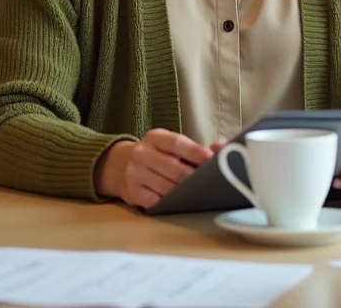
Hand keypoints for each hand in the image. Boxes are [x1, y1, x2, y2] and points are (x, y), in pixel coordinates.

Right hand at [94, 129, 214, 208]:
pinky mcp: (132, 193)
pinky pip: (156, 201)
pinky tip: (178, 201)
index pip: (178, 143)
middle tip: (210, 183)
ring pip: (167, 188)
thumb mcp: (170, 146)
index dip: (197, 153)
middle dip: (195, 178)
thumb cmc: (157, 156)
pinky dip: (170, 203)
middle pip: (175, 169)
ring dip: (185, 193)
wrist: (119, 166)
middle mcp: (141, 153)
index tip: (213, 161)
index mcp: (155, 137)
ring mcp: (134, 173)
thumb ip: (195, 148)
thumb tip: (220, 148)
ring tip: (198, 193)